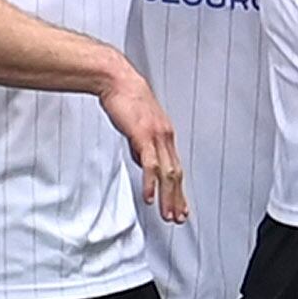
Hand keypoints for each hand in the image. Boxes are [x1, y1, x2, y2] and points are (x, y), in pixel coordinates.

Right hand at [100, 62, 186, 223]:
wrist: (117, 80)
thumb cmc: (125, 98)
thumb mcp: (135, 125)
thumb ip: (140, 145)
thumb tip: (141, 160)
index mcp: (165, 135)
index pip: (176, 168)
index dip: (178, 189)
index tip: (180, 206)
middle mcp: (166, 137)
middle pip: (176, 174)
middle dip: (177, 199)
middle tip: (178, 218)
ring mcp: (157, 137)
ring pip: (167, 174)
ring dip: (168, 197)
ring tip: (167, 214)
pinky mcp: (143, 136)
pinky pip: (150, 165)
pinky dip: (151, 183)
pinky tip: (150, 197)